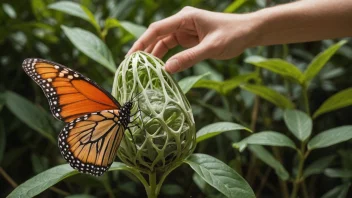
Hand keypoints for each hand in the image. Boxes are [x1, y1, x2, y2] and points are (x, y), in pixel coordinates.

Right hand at [127, 6, 257, 72]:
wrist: (248, 31)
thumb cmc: (233, 34)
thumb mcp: (211, 47)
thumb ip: (189, 58)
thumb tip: (167, 70)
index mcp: (185, 18)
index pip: (157, 29)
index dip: (142, 42)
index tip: (131, 57)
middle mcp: (182, 22)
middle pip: (157, 36)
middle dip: (144, 50)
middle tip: (131, 67)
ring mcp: (185, 31)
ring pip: (163, 43)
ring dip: (154, 56)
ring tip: (143, 71)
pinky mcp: (189, 39)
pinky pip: (173, 48)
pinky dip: (166, 58)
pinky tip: (160, 69)